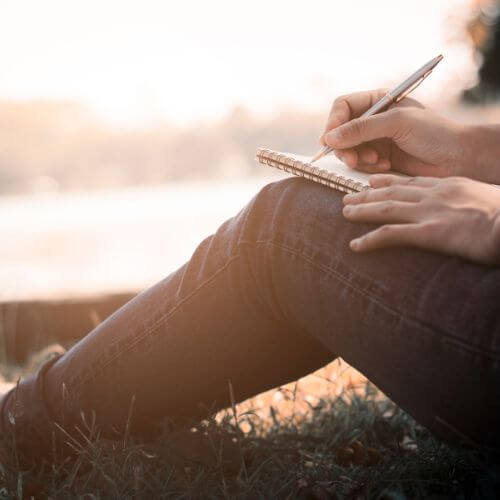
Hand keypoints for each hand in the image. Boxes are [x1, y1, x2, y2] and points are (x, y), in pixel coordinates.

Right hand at [320, 89, 469, 177]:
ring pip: (348, 149)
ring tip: (378, 162)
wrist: (457, 158)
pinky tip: (386, 166)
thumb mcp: (396, 124)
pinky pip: (360, 163)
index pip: (343, 106)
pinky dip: (368, 167)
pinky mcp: (380, 158)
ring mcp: (376, 139)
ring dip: (358, 157)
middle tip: (352, 159)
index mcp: (379, 100)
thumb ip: (362, 128)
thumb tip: (329, 138)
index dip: (333, 122)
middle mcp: (374, 119)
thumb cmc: (434, 133)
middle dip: (344, 146)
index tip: (330, 140)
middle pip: (341, 130)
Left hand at [342, 174, 499, 264]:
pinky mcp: (429, 233)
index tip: (373, 182)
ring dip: (362, 211)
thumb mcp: (487, 199)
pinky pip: (391, 235)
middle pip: (393, 192)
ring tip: (344, 213)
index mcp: (450, 185)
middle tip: (348, 197)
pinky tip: (355, 246)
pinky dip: (370, 240)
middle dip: (368, 194)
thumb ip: (469, 201)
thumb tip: (466, 210)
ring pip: (386, 208)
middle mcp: (435, 195)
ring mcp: (430, 212)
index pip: (412, 181)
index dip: (389, 181)